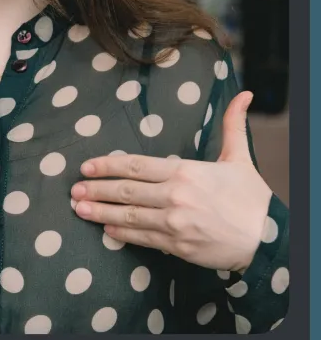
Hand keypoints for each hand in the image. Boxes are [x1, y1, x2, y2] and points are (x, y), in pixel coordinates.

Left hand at [70, 91, 272, 272]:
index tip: (86, 167)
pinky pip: (141, 237)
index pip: (136, 165)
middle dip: (96, 190)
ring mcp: (173, 222)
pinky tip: (106, 230)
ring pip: (128, 216)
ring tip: (79, 210)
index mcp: (185, 172)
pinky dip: (121, 234)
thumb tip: (244, 94)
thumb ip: (233, 125)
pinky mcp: (175, 245)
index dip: (107, 166)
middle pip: (125, 191)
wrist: (265, 237)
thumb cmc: (251, 198)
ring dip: (100, 213)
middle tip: (74, 191)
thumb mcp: (239, 158)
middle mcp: (174, 196)